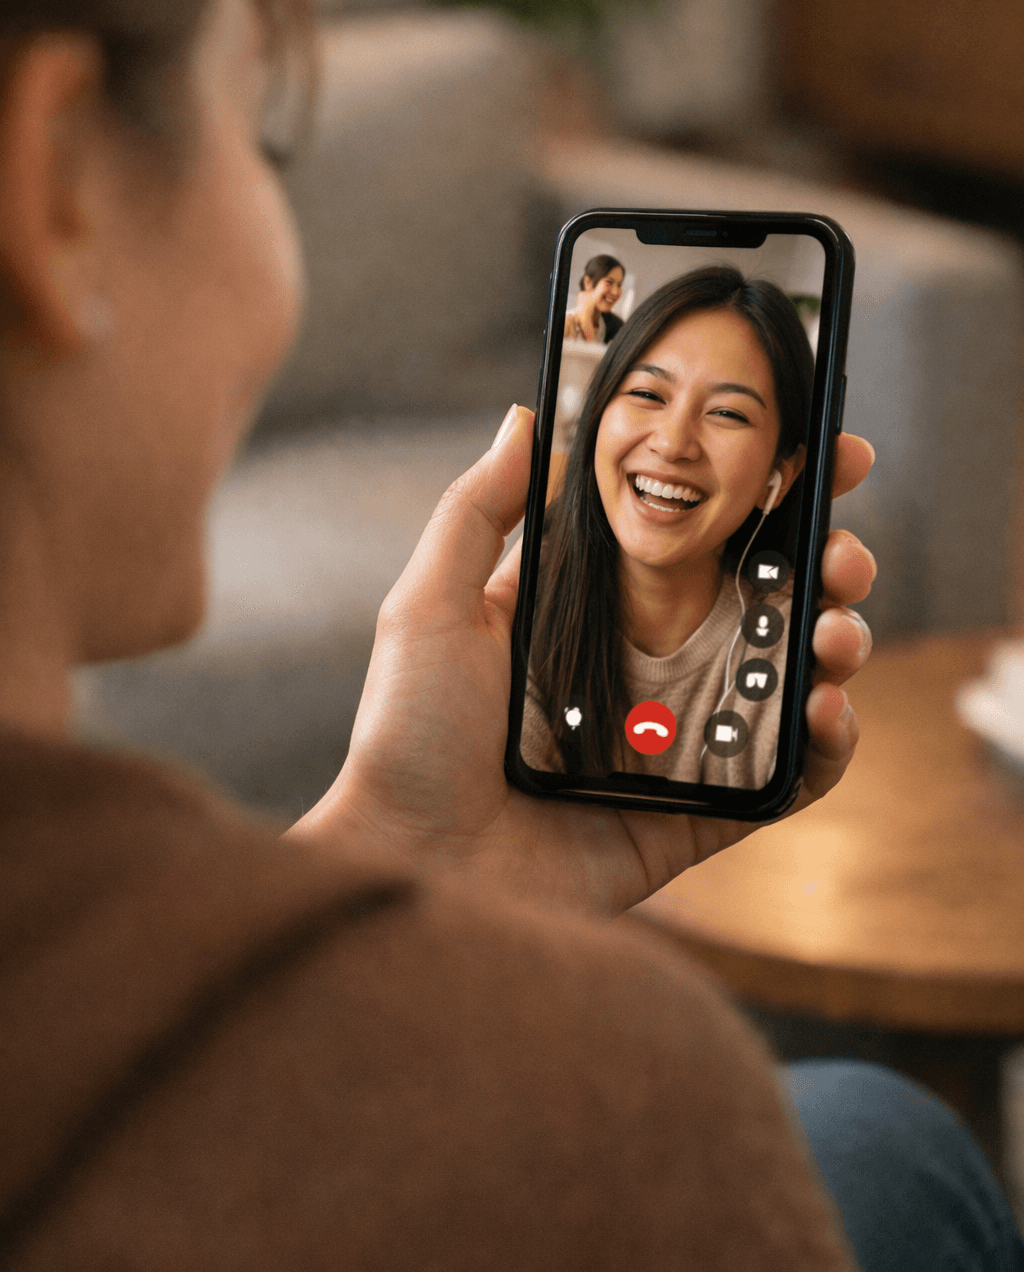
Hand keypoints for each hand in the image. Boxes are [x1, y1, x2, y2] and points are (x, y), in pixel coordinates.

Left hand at [291, 408, 875, 917]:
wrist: (415, 866)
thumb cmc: (408, 735)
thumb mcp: (431, 604)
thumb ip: (482, 509)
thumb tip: (527, 415)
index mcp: (598, 606)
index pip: (699, 534)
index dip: (763, 493)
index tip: (818, 451)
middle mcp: (651, 663)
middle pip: (766, 597)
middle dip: (824, 560)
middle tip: (845, 547)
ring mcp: (685, 736)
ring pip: (793, 675)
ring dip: (838, 640)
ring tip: (836, 627)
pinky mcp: (703, 809)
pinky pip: (789, 773)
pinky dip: (828, 742)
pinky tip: (826, 706)